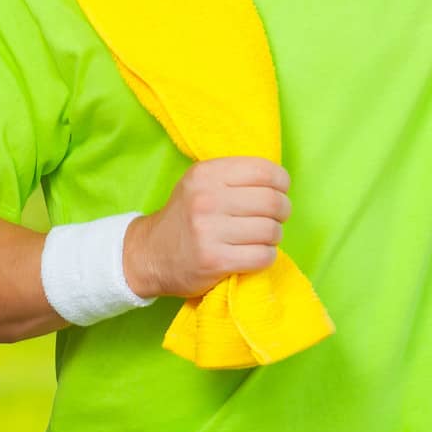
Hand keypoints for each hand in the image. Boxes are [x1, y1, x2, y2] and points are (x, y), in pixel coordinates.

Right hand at [125, 156, 292, 299]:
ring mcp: (209, 231)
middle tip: (276, 217)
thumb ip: (233, 176)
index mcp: (206, 174)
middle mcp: (206, 199)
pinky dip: (267, 256)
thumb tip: (279, 180)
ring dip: (274, 236)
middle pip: (271, 201)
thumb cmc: (185, 215)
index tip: (280, 191)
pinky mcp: (214, 261)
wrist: (148, 254)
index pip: (263, 170)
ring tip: (263, 237)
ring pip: (270, 230)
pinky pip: (262, 256)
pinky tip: (256, 254)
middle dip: (282, 211)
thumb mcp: (200, 183)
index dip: (281, 182)